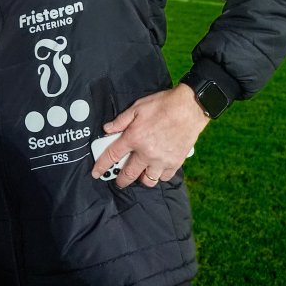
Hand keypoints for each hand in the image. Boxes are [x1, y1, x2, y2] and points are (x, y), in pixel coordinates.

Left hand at [89, 84, 207, 188]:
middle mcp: (146, 153)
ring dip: (141, 179)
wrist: (189, 108)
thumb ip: (121, 120)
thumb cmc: (163, 105)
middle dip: (121, 180)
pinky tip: (157, 169)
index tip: (96, 173)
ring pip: (147, 180)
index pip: (112, 156)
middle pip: (128, 174)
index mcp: (134, 138)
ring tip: (139, 174)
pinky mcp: (175, 162)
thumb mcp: (137, 107)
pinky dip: (159, 175)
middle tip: (118, 180)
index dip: (101, 166)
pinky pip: (164, 177)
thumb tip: (107, 129)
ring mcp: (161, 160)